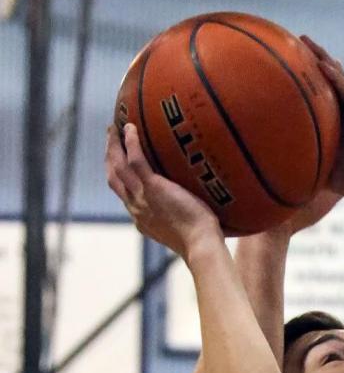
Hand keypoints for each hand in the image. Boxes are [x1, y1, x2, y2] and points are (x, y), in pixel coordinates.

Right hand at [105, 123, 221, 259]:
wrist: (201, 246)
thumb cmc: (203, 241)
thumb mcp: (185, 228)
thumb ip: (183, 215)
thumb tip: (199, 205)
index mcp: (142, 218)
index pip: (124, 194)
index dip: (119, 176)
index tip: (121, 163)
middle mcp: (136, 207)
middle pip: (114, 178)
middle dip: (110, 157)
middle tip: (111, 138)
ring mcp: (141, 197)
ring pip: (118, 166)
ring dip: (113, 145)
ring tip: (115, 127)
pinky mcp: (153, 188)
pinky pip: (136, 160)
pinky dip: (131, 142)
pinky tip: (131, 127)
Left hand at [300, 36, 343, 200]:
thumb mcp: (330, 177)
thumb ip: (311, 174)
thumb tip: (284, 185)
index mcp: (334, 126)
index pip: (315, 99)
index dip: (301, 83)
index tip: (280, 69)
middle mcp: (343, 113)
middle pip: (323, 80)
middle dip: (308, 60)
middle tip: (289, 41)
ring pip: (335, 78)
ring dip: (321, 58)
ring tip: (305, 39)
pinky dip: (336, 78)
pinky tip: (324, 64)